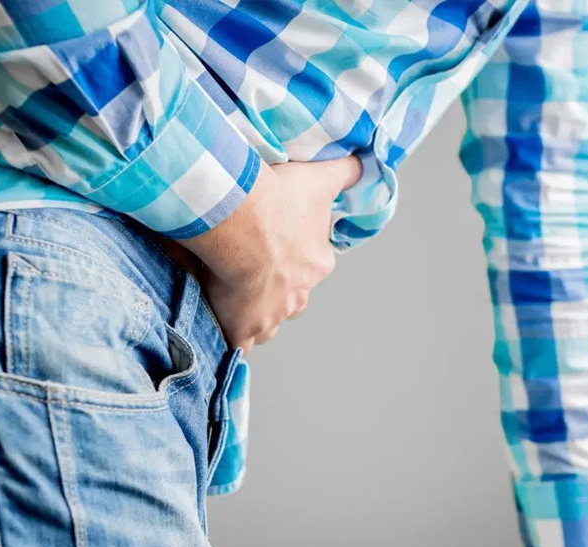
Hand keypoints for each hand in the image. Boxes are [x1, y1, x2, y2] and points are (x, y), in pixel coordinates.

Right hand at [178, 156, 361, 353]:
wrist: (240, 222)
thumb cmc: (277, 200)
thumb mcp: (319, 178)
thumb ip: (346, 171)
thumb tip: (366, 162)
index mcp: (317, 263)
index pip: (312, 265)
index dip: (295, 258)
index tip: (277, 247)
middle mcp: (298, 295)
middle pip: (292, 299)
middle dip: (279, 292)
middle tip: (255, 274)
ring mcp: (270, 316)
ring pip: (269, 324)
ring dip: (257, 315)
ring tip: (236, 299)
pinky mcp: (241, 329)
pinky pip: (240, 344)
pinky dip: (233, 338)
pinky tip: (222, 327)